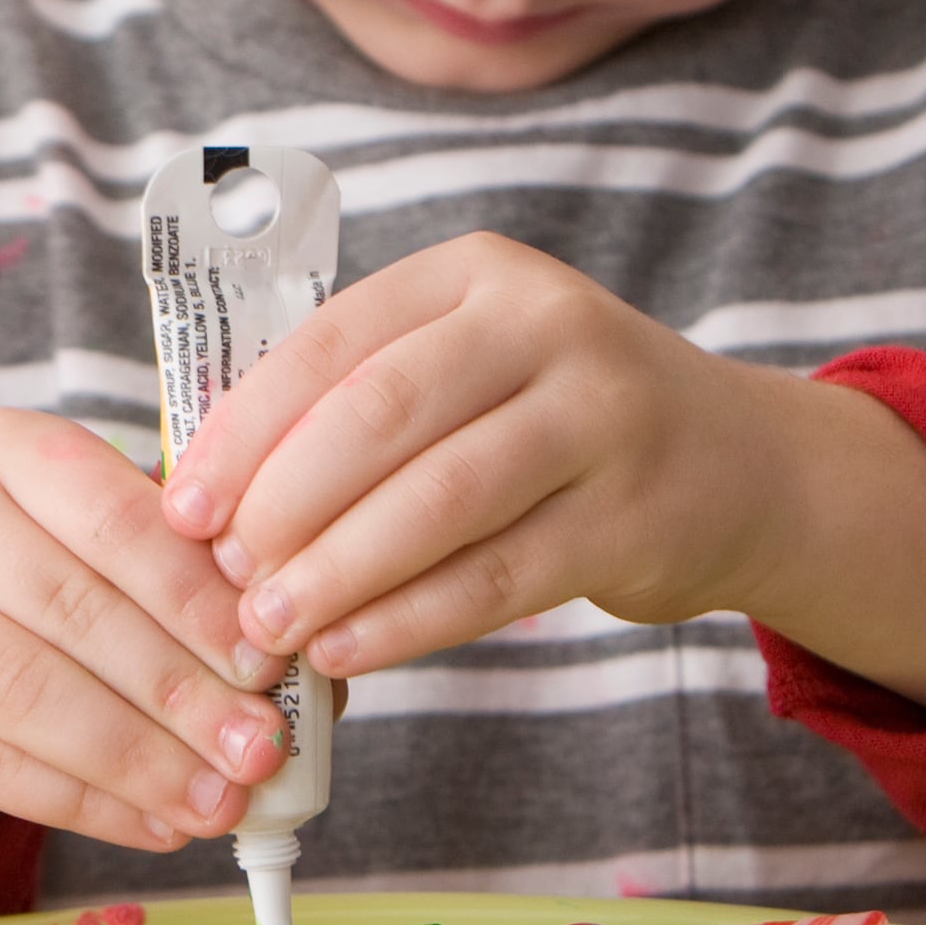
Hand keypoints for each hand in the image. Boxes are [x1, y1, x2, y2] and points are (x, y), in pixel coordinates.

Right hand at [0, 408, 287, 924]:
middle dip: (179, 687)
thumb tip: (308, 668)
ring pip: (26, 690)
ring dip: (139, 757)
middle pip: (70, 604)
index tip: (268, 659)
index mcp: (5, 447)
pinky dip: (89, 805)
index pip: (110, 514)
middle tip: (260, 748)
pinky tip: (159, 825)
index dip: (194, 592)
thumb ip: (192, 588)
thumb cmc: (35, 604)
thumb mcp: (102, 559)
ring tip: (220, 802)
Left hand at [157, 233, 925, 720]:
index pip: (332, 342)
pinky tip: (348, 649)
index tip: (182, 506)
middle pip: (381, 415)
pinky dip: (410, 620)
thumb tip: (206, 493)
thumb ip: (357, 404)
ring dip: (338, 571)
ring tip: (269, 626)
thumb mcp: (469, 370)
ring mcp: (603, 417)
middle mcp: (546, 326)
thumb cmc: (555, 426)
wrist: (742, 468)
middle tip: (222, 578)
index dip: (245, 429)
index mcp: (476, 275)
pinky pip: (500, 576)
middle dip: (283, 504)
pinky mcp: (636, 516)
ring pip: (440, 498)